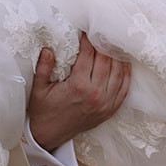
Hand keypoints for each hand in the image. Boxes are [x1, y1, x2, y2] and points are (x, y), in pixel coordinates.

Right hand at [28, 33, 130, 150]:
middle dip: (103, 44)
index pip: (88, 54)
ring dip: (117, 56)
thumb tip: (49, 48)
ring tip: (112, 43)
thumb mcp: (38, 88)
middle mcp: (95, 94)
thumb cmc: (43, 111)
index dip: (87, 39)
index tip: (86, 30)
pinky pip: (124, 88)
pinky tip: (123, 62)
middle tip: (101, 32)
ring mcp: (105, 103)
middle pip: (106, 60)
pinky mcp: (110, 110)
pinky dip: (126, 74)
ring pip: (118, 72)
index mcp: (78, 86)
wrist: (50, 135)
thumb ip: (43, 67)